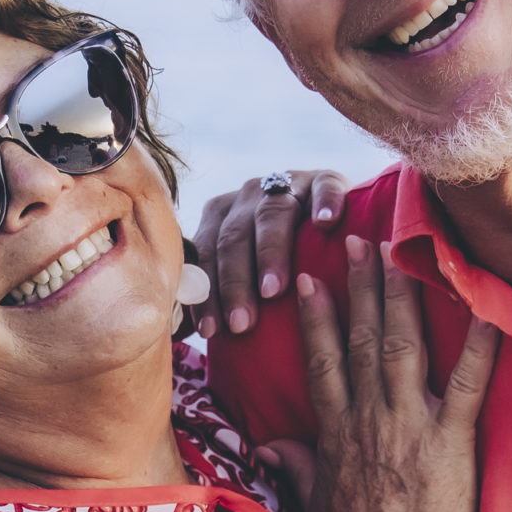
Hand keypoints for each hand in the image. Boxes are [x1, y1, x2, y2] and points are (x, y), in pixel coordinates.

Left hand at [194, 167, 349, 335]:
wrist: (332, 223)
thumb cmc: (282, 263)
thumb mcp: (246, 273)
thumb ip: (216, 291)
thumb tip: (179, 332)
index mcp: (221, 217)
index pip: (206, 256)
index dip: (207, 294)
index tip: (211, 332)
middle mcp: (247, 197)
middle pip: (234, 238)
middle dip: (235, 283)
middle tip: (241, 323)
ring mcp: (286, 184)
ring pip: (272, 214)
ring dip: (270, 253)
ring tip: (273, 290)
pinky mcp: (325, 178)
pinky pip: (324, 186)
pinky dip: (325, 201)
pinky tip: (325, 222)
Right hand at [256, 238, 497, 511]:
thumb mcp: (315, 506)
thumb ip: (296, 465)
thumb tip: (268, 443)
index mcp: (336, 434)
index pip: (322, 361)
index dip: (318, 316)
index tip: (311, 277)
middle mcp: (369, 420)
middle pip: (361, 339)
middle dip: (359, 285)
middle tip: (357, 241)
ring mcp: (410, 427)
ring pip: (402, 346)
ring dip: (401, 295)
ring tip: (399, 252)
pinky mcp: (453, 441)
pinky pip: (469, 382)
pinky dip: (481, 342)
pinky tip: (488, 305)